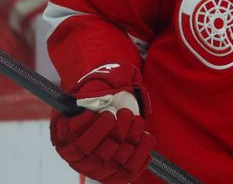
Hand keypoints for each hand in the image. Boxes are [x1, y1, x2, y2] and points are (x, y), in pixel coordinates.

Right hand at [50, 63, 154, 182]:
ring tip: (136, 121)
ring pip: (110, 159)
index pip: (71, 133)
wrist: (119, 104)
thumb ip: (100, 86)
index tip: (109, 113)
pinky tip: (146, 137)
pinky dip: (140, 155)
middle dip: (115, 130)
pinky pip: (125, 173)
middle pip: (90, 148)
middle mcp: (74, 151)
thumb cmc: (107, 92)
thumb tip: (105, 95)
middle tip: (126, 114)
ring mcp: (93, 165)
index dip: (93, 126)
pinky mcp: (112, 174)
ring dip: (129, 138)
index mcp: (63, 128)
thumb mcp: (101, 82)